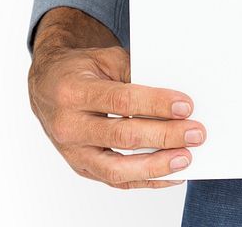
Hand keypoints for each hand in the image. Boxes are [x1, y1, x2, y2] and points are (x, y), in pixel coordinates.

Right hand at [28, 42, 205, 188]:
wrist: (47, 87)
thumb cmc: (80, 69)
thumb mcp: (105, 59)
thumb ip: (135, 75)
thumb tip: (172, 99)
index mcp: (74, 92)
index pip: (122, 101)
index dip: (156, 104)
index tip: (186, 106)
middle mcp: (70, 126)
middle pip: (123, 137)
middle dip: (164, 136)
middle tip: (195, 133)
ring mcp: (74, 152)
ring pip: (117, 169)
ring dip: (156, 167)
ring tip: (185, 159)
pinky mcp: (82, 167)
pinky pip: (115, 181)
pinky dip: (145, 181)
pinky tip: (170, 176)